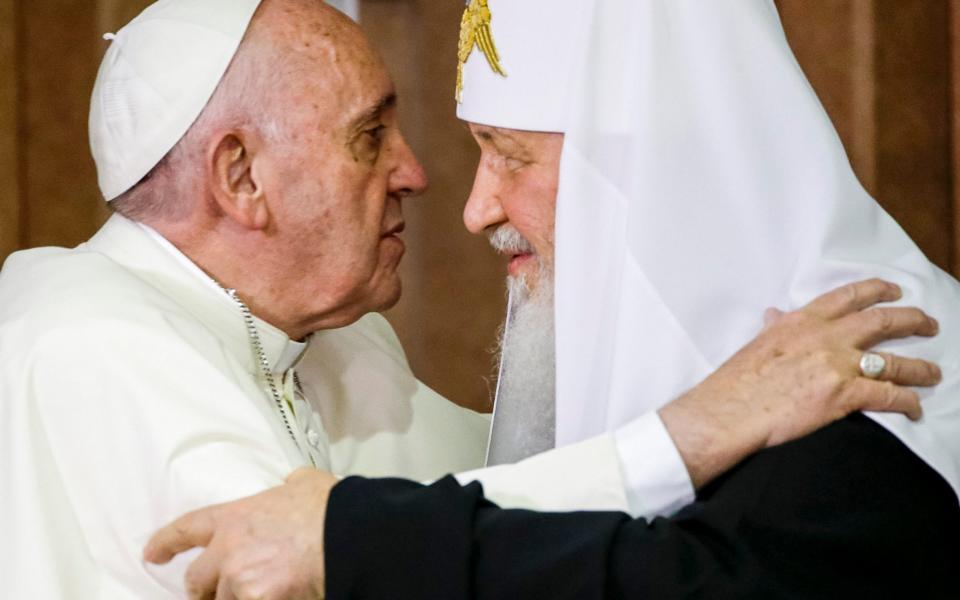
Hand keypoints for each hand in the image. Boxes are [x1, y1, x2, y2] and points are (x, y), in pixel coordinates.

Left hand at [143, 468, 336, 599]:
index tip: (152, 554)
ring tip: (256, 592)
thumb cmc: (328, 507)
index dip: (165, 543)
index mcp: (234, 518)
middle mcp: (229, 552)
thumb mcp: (303, 483)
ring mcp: (241, 582)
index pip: (186, 529)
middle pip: (195, 581)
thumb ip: (289, 486)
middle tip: (210, 595)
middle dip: (201, 591)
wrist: (346, 535)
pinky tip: (279, 597)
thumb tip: (295, 484)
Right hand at [660, 278, 940, 488]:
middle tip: (928, 324)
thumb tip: (773, 315)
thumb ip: (773, 328)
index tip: (894, 290)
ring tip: (933, 373)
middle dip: (912, 321)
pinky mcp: (843, 396)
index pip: (849, 296)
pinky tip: (914, 407)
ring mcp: (836, 366)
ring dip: (919, 368)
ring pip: (893, 361)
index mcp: (802, 321)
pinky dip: (907, 401)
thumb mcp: (755, 343)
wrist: (728, 411)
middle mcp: (825, 338)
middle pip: (882, 321)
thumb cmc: (735, 382)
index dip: (877, 290)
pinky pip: (888, 395)